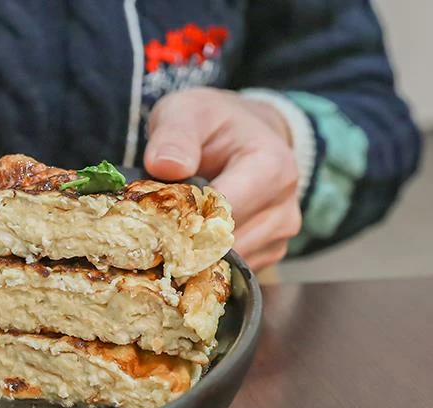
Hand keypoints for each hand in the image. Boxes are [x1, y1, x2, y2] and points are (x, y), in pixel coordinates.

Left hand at [144, 87, 301, 271]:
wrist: (245, 134)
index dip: (184, 220)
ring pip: (228, 263)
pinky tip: (185, 246)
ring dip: (193, 256)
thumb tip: (164, 166)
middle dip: (184, 243)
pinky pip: (233, 271)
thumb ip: (174, 134)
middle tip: (147, 235)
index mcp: (272, 167)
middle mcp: (284, 206)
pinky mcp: (269, 253)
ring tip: (166, 236)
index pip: (225, 211)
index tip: (148, 223)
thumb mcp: (187, 111)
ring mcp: (280, 235)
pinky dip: (205, 264)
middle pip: (226, 243)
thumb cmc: (213, 123)